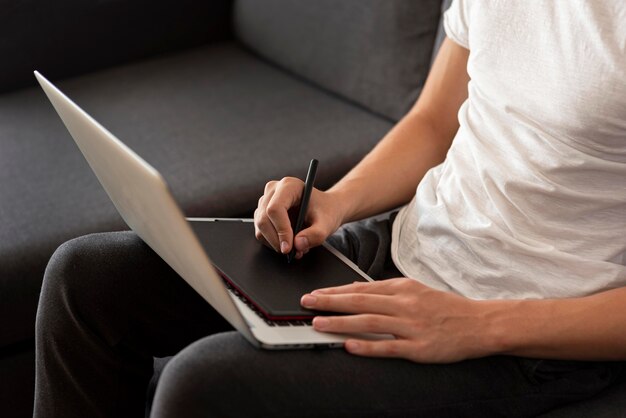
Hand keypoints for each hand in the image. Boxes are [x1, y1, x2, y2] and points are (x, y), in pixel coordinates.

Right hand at [254, 177, 344, 258]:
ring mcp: (265, 201)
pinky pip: (261, 232)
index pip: (275, 208)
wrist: (325, 209)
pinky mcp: (262, 213)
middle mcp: (274, 190)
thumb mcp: (327, 224)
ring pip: (260, 228)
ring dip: (275, 243)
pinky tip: (289, 243)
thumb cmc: (326, 212)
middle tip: (293, 252)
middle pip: (264, 219)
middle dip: (277, 240)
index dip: (281, 230)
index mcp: (289, 186)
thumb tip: (297, 245)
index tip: (290, 247)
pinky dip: (273, 242)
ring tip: (295, 248)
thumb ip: (316, 235)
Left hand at [300, 278, 493, 362]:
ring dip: (341, 322)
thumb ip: (387, 292)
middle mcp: (405, 304)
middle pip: (360, 302)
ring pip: (369, 322)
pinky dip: (367, 346)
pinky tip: (349, 345)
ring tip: (319, 323)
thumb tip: (356, 292)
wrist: (479, 323)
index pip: (361, 288)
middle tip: (307, 303)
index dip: (335, 291)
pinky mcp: (420, 348)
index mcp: (402, 288)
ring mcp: (411, 326)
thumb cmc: (446, 308)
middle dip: (330, 302)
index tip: (316, 293)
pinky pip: (388, 347)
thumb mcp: (416, 291)